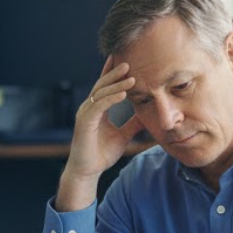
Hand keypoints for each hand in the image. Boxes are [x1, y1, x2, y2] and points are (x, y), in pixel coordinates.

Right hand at [55, 57, 142, 211]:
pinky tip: (122, 94)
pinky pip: (98, 106)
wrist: (87, 172)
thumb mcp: (123, 135)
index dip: (114, 74)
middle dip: (115, 72)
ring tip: (130, 75)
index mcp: (97, 109)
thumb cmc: (101, 153)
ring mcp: (85, 114)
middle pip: (102, 85)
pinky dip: (110, 99)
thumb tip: (148, 115)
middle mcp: (89, 108)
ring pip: (101, 93)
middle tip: (129, 61)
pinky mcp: (84, 122)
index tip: (126, 61)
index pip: (106, 87)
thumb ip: (133, 124)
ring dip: (116, 84)